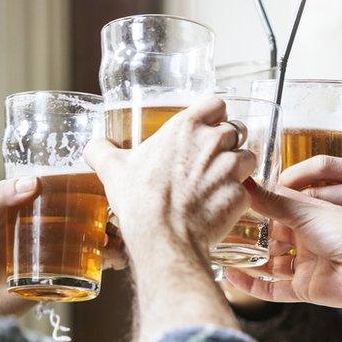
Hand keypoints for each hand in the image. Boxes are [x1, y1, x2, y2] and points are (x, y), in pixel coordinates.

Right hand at [84, 97, 256, 341]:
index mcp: (186, 127)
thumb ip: (102, 151)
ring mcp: (231, 168)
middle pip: (236, 129)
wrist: (163, 237)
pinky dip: (238, 197)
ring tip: (219, 182)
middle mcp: (214, 141)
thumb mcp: (113, 170)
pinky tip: (220, 205)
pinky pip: (248, 190)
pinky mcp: (242, 194)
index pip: (216, 103)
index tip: (207, 127)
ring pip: (248, 157)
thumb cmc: (139, 201)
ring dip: (238, 167)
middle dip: (228, 143)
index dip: (214, 114)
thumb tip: (93, 146)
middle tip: (211, 160)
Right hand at [226, 183, 341, 307]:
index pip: (274, 209)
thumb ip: (270, 200)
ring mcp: (304, 265)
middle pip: (269, 238)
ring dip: (246, 260)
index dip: (253, 208)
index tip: (227, 203)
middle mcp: (305, 239)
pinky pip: (271, 288)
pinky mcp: (303, 288)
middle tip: (216, 232)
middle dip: (246, 237)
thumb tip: (242, 180)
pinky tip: (230, 276)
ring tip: (217, 254)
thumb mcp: (304, 209)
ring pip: (268, 264)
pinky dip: (251, 284)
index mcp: (309, 215)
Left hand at [281, 156, 341, 249]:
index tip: (281, 185)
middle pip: (315, 192)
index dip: (295, 175)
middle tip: (276, 214)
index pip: (322, 164)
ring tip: (288, 234)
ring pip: (319, 214)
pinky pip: (331, 236)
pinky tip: (306, 249)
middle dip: (293, 205)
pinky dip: (315, 243)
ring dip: (300, 226)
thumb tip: (303, 190)